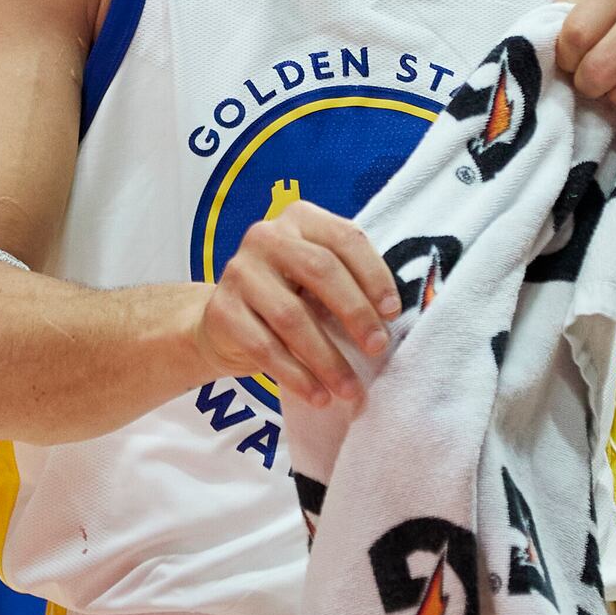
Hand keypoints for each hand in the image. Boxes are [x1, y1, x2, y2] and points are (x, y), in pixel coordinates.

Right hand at [194, 199, 400, 408]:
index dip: (374, 275)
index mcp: (300, 219)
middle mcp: (266, 237)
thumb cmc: (290, 296)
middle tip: (379, 349)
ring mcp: (239, 271)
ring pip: (292, 316)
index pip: (345, 238)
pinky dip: (296, 376)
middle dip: (356, 313)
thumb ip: (350, 283)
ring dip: (327, 358)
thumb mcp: (319, 279)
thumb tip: (393, 320)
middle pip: (320, 270)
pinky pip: (265, 347)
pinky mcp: (222, 310)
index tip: (393, 313)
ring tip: (350, 388)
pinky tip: (317, 395)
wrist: (227, 320)